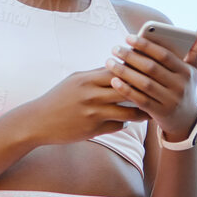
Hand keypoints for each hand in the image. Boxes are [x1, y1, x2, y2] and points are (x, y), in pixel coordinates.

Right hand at [24, 67, 144, 145]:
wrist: (39, 121)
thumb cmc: (58, 98)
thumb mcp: (75, 80)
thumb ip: (96, 74)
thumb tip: (118, 66)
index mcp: (87, 79)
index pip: (119, 70)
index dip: (136, 70)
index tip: (149, 71)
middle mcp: (92, 95)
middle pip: (127, 90)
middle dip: (144, 91)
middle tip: (158, 92)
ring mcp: (93, 113)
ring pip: (127, 111)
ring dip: (140, 112)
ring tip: (149, 111)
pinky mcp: (93, 130)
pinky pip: (117, 126)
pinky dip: (124, 123)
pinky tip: (127, 122)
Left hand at [105, 25, 196, 138]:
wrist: (187, 120)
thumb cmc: (185, 88)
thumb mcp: (193, 69)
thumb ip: (196, 48)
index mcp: (186, 72)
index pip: (164, 55)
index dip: (146, 45)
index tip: (128, 37)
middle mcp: (179, 86)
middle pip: (151, 68)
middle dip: (131, 57)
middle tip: (115, 49)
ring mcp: (170, 101)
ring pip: (144, 84)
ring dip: (125, 72)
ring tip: (110, 62)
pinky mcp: (160, 113)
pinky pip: (140, 100)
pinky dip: (126, 90)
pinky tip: (114, 81)